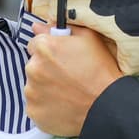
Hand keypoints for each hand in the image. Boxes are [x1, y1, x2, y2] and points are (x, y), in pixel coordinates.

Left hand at [25, 22, 122, 136]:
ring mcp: (31, 92)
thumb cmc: (101, 71)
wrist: (108, 106)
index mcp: (44, 47)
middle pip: (33, 65)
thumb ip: (60, 28)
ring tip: (67, 92)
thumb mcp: (88, 38)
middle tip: (67, 76)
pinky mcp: (33, 112)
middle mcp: (33, 68)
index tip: (60, 59)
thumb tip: (38, 26)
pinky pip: (35, 105)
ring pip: (33, 86)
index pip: (35, 44)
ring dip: (45, 87)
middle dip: (46, 69)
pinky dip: (45, 105)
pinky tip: (63, 105)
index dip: (49, 51)